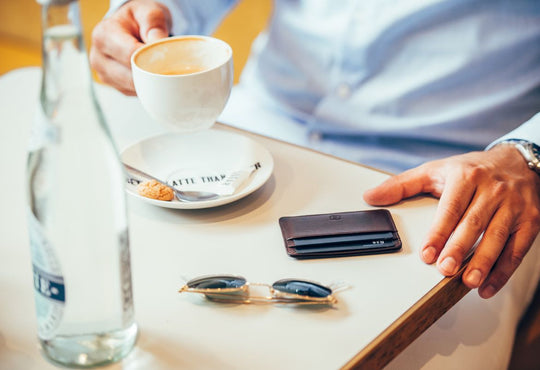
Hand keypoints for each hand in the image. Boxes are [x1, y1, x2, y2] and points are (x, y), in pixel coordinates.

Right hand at [90, 0, 171, 94]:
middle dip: (152, 73)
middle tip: (167, 65)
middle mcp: (98, 57)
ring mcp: (104, 74)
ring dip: (150, 82)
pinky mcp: (114, 85)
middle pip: (131, 76)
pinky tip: (151, 75)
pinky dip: (146, 86)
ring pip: (133, 88)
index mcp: (103, 35)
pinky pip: (134, 93)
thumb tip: (158, 44)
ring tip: (159, 68)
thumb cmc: (139, 19)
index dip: (151, 59)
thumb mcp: (148, 12)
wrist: (130, 26)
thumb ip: (154, 25)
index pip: (130, 55)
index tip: (167, 58)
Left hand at [363, 145, 539, 298]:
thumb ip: (402, 184)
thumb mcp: (435, 170)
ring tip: (467, 282)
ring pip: (498, 237)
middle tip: (445, 270)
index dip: (438, 232)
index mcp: (465, 176)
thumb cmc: (470, 170)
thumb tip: (370, 197)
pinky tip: (486, 286)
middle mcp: (492, 189)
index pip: (450, 207)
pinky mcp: (531, 220)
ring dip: (483, 262)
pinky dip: (503, 271)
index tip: (426, 253)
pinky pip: (518, 248)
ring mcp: (513, 205)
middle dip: (459, 249)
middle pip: (474, 223)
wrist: (517, 161)